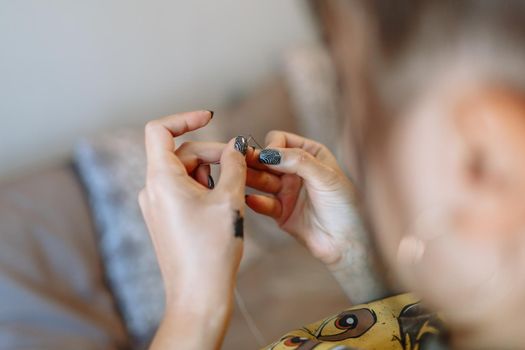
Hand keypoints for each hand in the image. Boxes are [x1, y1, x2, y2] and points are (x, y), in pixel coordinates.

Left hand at [138, 111, 248, 348]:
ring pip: (187, 172)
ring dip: (213, 173)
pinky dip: (206, 188)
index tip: (211, 116)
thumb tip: (236, 145)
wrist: (199, 295)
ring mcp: (158, 205)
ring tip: (236, 192)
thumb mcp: (229, 200)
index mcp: (161, 179)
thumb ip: (234, 165)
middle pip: (183, 153)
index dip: (185, 118)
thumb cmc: (212, 249)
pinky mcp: (166, 218)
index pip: (160, 131)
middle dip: (214, 153)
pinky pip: (185, 190)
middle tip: (243, 164)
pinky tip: (226, 204)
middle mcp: (153, 189)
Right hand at [245, 131, 360, 265]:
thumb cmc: (346, 206)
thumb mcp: (325, 176)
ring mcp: (287, 191)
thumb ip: (297, 161)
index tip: (268, 157)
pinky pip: (263, 203)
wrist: (348, 243)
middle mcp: (297, 170)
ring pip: (261, 180)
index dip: (272, 147)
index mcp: (311, 154)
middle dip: (254, 162)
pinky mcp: (281, 212)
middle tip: (238, 164)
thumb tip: (268, 153)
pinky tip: (252, 201)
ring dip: (252, 179)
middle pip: (266, 160)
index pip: (281, 140)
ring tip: (240, 180)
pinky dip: (257, 202)